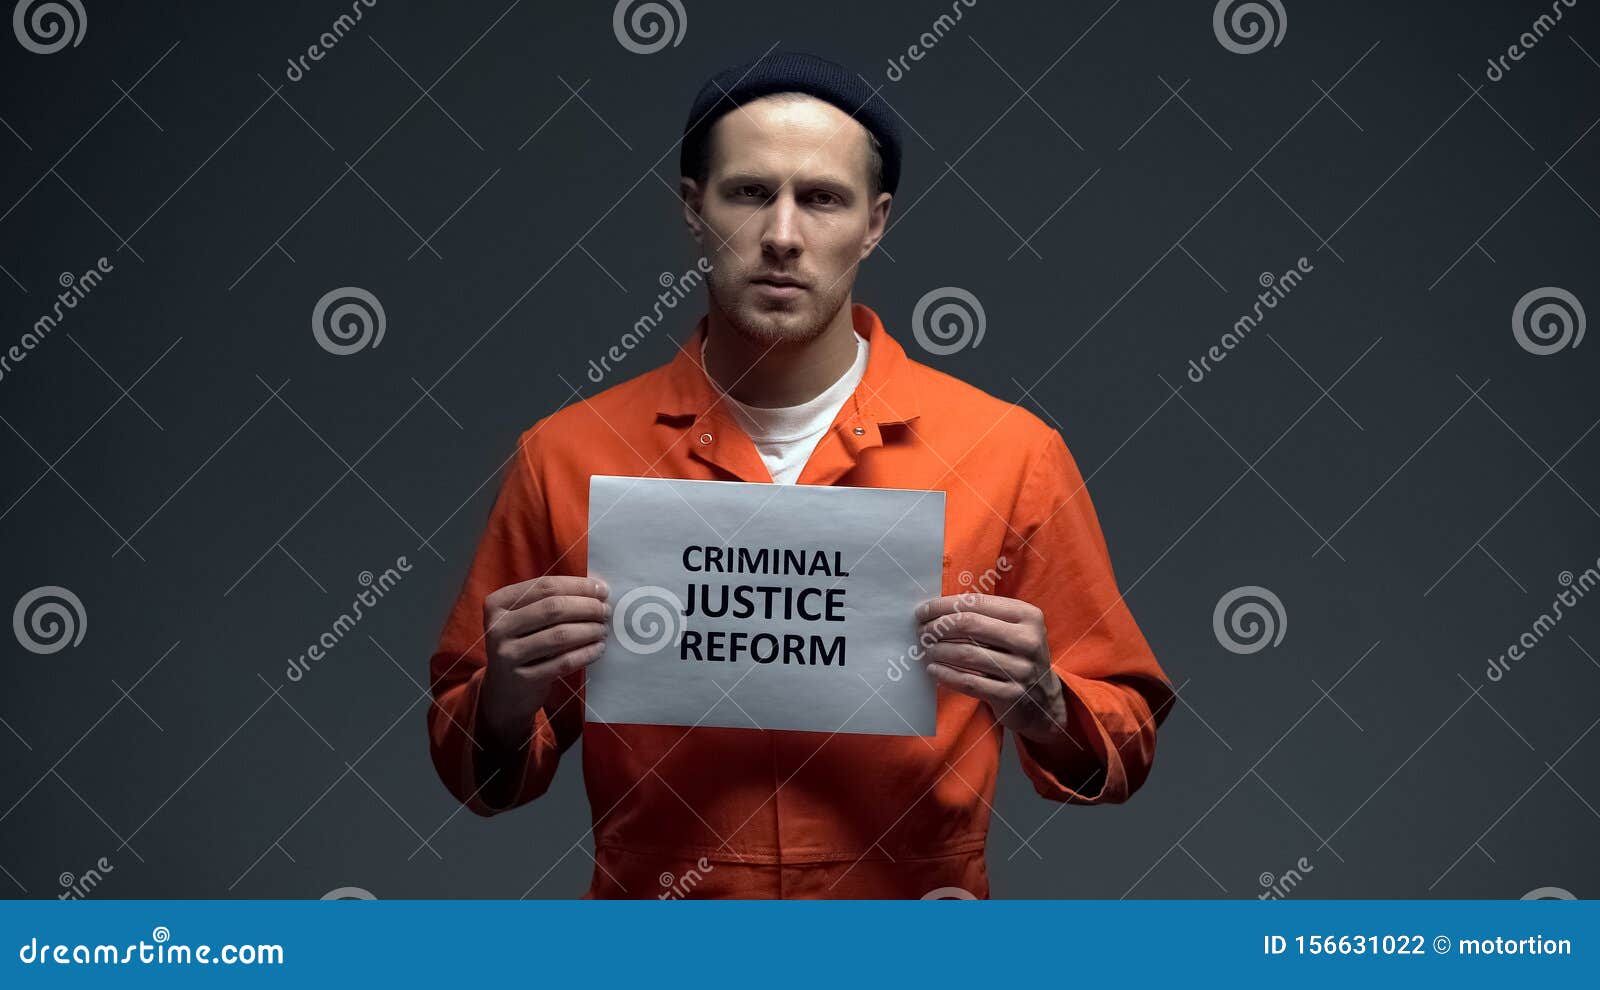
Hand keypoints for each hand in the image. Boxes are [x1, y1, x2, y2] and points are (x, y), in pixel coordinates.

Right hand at [478, 575, 609, 751]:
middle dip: (588, 607)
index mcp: (497, 604)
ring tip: (603, 630)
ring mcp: (507, 655)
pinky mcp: (522, 679)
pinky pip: (563, 662)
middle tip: (606, 611)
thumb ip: (550, 601)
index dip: (579, 586)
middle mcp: (497, 627)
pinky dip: (586, 653)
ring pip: (560, 635)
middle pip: (554, 608)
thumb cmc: (523, 646)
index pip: (545, 586)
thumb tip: (597, 588)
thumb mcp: (525, 620)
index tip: (603, 590)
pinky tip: (598, 649)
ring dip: (590, 630)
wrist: (504, 692)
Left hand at [915, 593, 1069, 744]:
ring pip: (967, 654)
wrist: (1042, 701)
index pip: (976, 603)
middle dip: (938, 626)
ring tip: (927, 650)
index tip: (922, 611)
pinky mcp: (1011, 695)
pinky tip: (934, 669)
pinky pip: (969, 682)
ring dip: (939, 651)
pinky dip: (946, 675)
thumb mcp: (1012, 631)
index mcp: (1027, 616)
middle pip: (970, 625)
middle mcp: (1028, 640)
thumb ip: (983, 616)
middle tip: (922, 632)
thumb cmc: (1016, 657)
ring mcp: (1022, 669)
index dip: (944, 605)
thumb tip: (936, 609)